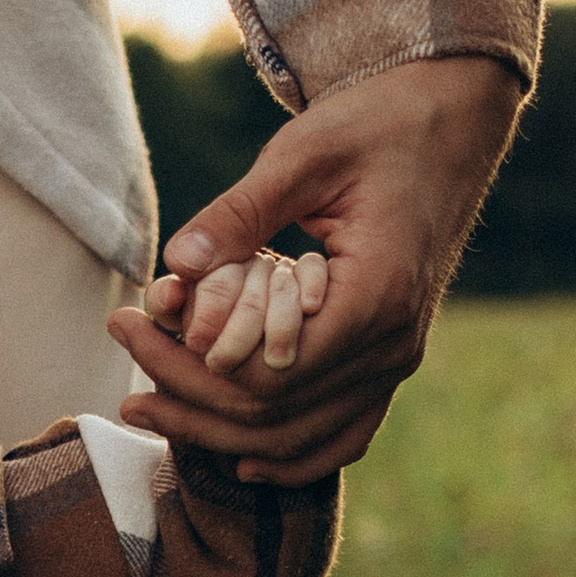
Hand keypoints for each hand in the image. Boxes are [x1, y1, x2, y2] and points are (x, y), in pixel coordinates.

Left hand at [105, 54, 521, 481]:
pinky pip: (343, 434)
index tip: (129, 323)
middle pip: (273, 415)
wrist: (454, 119)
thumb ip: (239, 213)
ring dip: (218, 432)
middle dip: (186, 397)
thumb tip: (175, 263)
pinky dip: (290, 455)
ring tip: (146, 407)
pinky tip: (236, 458)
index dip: (189, 364)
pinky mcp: (390, 360)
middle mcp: (393, 346)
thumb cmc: (378, 125)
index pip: (267, 373)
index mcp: (377, 297)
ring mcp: (397, 362)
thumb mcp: (304, 154)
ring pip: (299, 438)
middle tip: (121, 356)